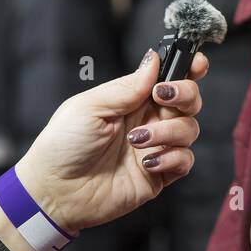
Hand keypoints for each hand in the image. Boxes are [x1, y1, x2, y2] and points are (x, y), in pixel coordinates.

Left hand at [0, 49, 207, 237]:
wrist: (54, 190)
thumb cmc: (63, 144)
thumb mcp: (90, 106)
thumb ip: (127, 86)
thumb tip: (154, 59)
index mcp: (132, 99)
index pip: (168, 78)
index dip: (188, 68)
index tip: (197, 64)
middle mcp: (148, 120)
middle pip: (189, 100)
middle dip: (185, 94)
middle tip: (162, 98)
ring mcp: (155, 148)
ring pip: (190, 129)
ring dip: (169, 131)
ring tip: (137, 141)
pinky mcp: (159, 175)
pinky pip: (185, 161)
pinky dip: (172, 157)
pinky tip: (146, 162)